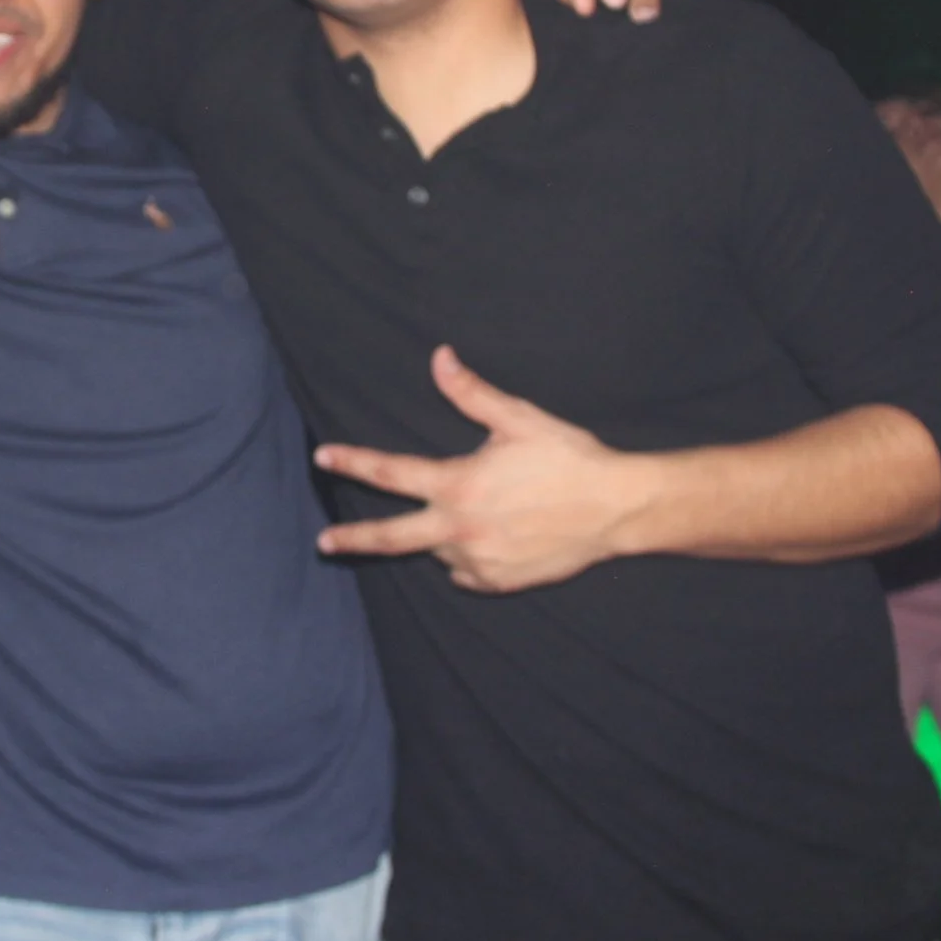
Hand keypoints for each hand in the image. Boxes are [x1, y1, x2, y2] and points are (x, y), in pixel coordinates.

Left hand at [314, 346, 643, 592]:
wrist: (617, 509)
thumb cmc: (568, 458)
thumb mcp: (518, 419)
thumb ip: (471, 393)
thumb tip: (439, 358)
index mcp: (458, 486)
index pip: (390, 473)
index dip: (353, 462)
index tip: (323, 457)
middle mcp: (460, 530)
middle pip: (391, 537)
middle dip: (353, 539)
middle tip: (324, 541)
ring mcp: (479, 562)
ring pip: (438, 551)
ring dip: (438, 536)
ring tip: (471, 515)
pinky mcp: (500, 582)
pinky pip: (467, 573)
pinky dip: (466, 559)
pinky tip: (485, 541)